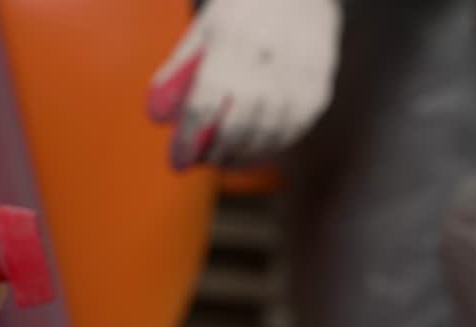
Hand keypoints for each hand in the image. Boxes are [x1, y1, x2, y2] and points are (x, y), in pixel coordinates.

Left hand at [148, 0, 341, 169]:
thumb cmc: (243, 15)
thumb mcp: (205, 30)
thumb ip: (179, 70)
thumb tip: (158, 117)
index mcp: (231, 44)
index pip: (205, 102)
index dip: (189, 138)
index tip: (178, 160)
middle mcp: (267, 62)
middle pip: (238, 125)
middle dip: (215, 152)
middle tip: (201, 162)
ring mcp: (297, 78)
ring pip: (267, 135)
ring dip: (241, 156)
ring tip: (223, 161)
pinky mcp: (318, 90)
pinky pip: (291, 132)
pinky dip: (269, 149)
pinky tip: (252, 153)